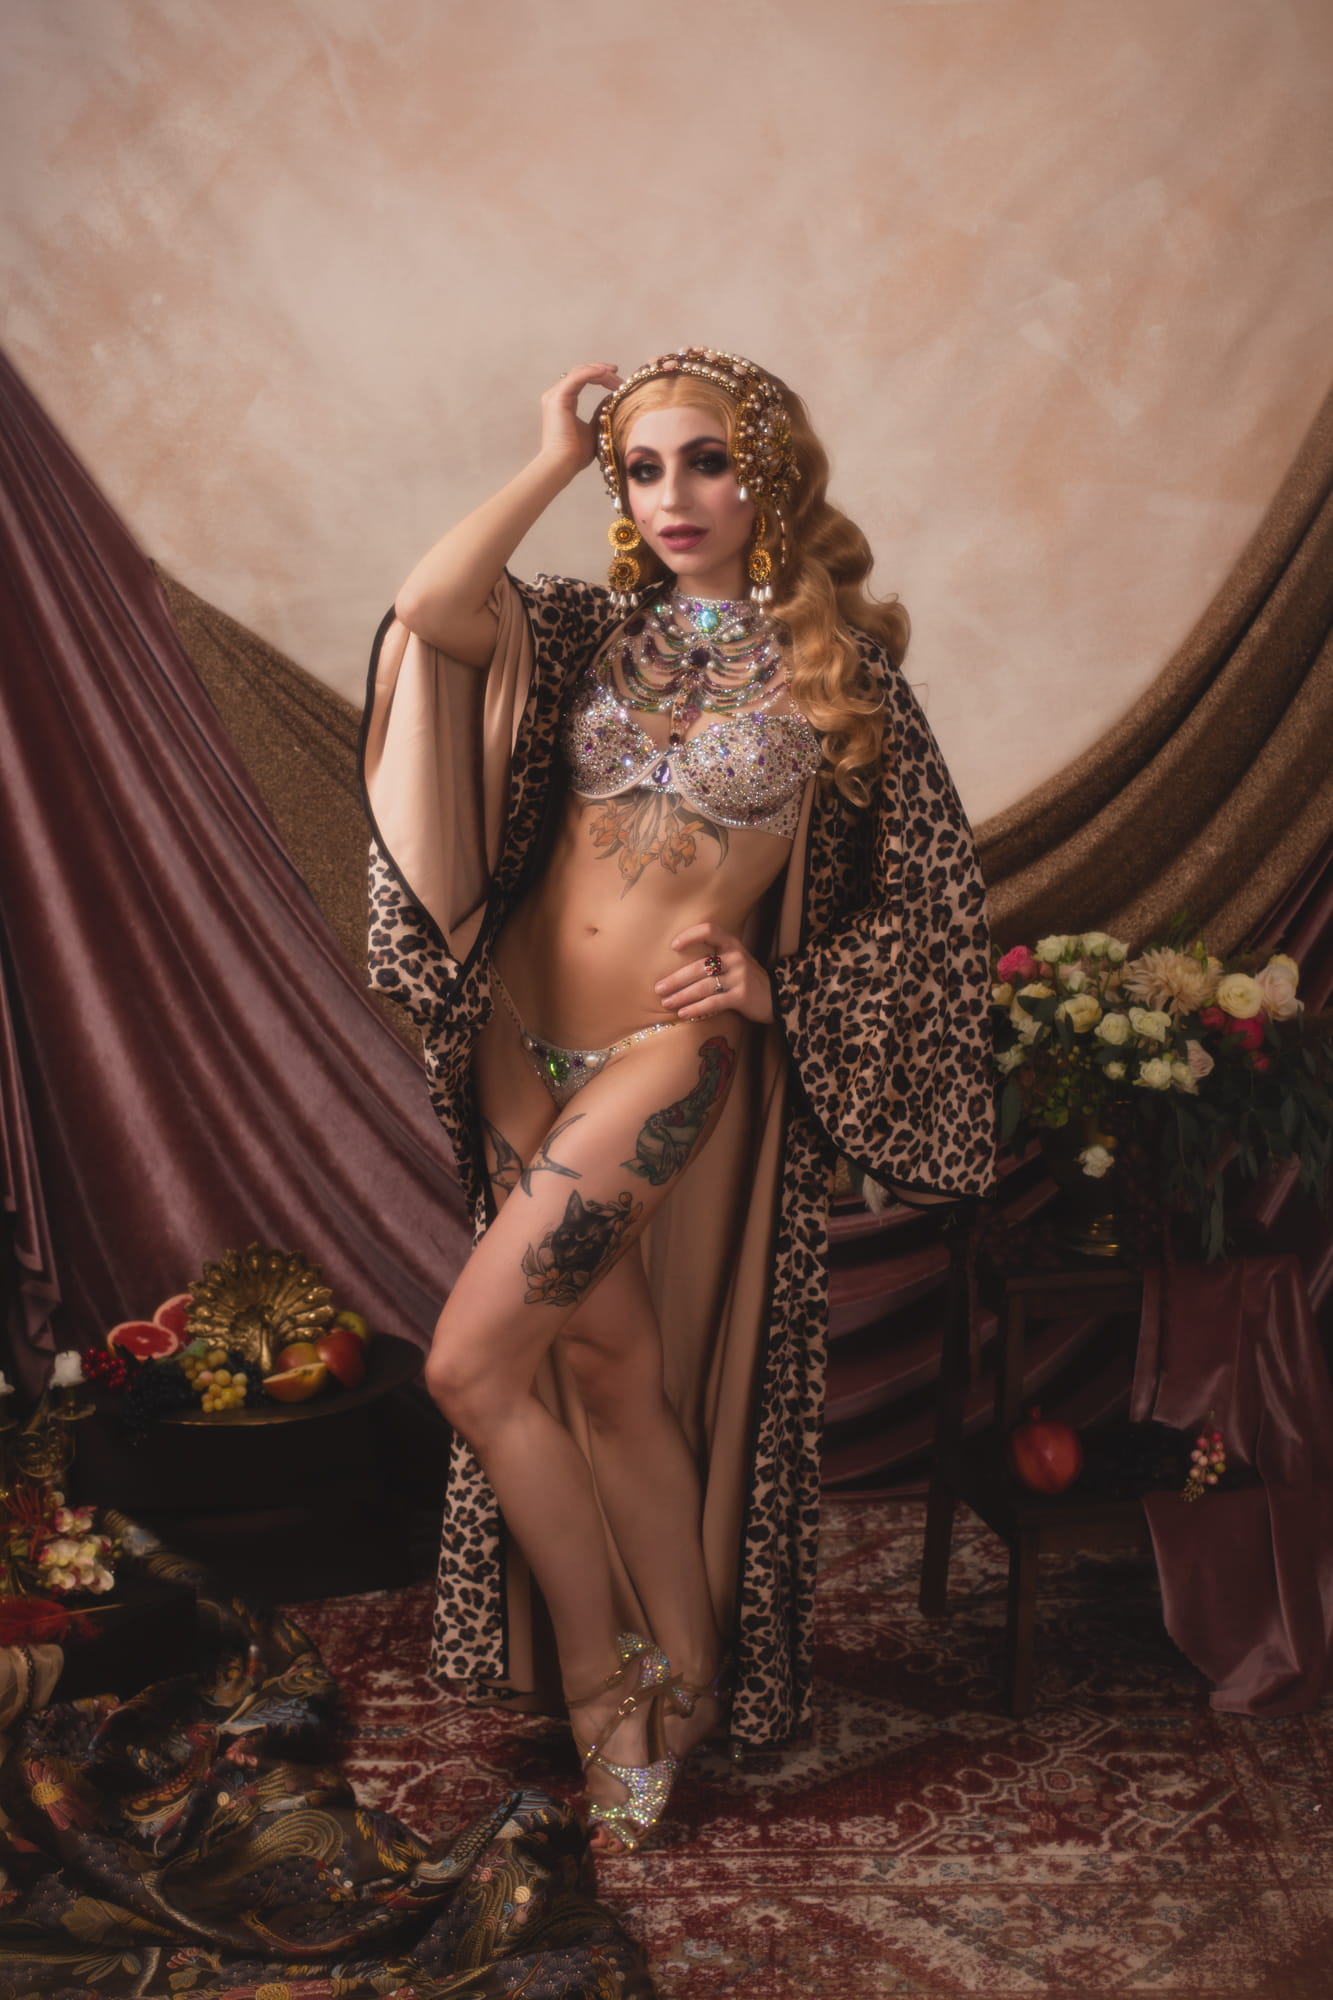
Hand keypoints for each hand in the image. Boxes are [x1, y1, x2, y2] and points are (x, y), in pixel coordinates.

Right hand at [538, 363, 621, 476]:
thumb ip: (600, 414)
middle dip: (602, 372)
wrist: (563, 464)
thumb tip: (612, 401)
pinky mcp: (558, 398)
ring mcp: (555, 396)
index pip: (582, 380)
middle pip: (582, 373)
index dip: (600, 377)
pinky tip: (607, 372)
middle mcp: (556, 396)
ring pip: (580, 372)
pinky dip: (593, 372)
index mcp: (564, 402)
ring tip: (616, 374)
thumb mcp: (594, 430)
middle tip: (621, 376)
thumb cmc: (576, 454)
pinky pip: (578, 377)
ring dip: (600, 371)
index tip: (618, 379)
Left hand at [655, 923, 773, 1023]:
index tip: (673, 946)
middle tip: (658, 989)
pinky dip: (696, 1008)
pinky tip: (683, 1013)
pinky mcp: (742, 995)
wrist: (776, 998)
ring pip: (704, 986)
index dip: (691, 935)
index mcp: (732, 945)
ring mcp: (740, 976)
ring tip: (666, 1003)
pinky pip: (714, 1002)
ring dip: (682, 996)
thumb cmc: (746, 980)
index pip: (710, 930)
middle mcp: (736, 957)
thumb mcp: (735, 962)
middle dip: (676, 979)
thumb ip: (714, 959)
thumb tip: (677, 969)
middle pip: (699, 966)